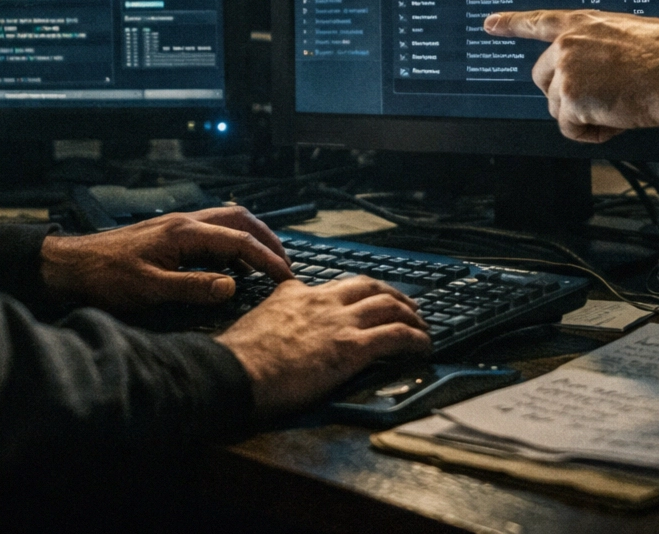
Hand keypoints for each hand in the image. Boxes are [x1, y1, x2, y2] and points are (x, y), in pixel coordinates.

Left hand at [40, 206, 291, 310]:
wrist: (70, 266)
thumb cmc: (105, 278)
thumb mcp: (150, 290)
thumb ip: (193, 288)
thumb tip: (232, 286)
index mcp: (185, 233)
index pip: (240, 242)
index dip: (268, 260)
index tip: (287, 278)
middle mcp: (185, 222)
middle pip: (241, 220)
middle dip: (267, 240)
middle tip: (285, 264)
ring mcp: (176, 226)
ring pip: (226, 222)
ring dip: (250, 238)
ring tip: (264, 264)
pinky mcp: (168, 234)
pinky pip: (211, 231)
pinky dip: (230, 244)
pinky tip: (229, 267)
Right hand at [216, 276, 430, 418]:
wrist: (235, 371)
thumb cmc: (237, 359)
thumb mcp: (254, 323)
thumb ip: (272, 318)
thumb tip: (271, 329)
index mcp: (295, 294)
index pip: (333, 286)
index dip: (356, 293)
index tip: (363, 301)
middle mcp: (322, 300)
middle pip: (369, 286)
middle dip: (393, 295)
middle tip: (406, 307)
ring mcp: (339, 322)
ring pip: (389, 305)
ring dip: (411, 315)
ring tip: (421, 327)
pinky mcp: (352, 347)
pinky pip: (396, 335)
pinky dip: (415, 338)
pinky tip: (423, 346)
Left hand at [485, 9, 658, 141]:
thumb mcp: (636, 35)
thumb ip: (608, 47)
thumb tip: (605, 72)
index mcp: (586, 23)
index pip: (541, 21)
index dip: (513, 23)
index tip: (489, 23)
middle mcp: (568, 43)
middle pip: (543, 79)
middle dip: (565, 97)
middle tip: (602, 102)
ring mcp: (566, 69)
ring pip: (556, 107)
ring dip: (583, 117)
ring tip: (619, 108)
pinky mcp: (570, 98)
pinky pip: (568, 129)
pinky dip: (590, 134)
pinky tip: (615, 122)